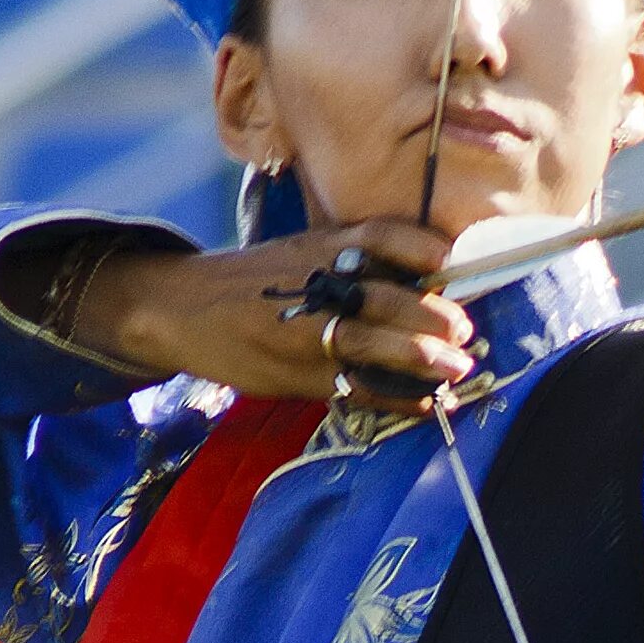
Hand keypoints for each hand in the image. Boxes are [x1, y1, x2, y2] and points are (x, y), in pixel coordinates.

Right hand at [69, 218, 477, 415]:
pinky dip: (395, 398)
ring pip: (367, 343)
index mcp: (321, 248)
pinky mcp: (297, 375)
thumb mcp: (301, 251)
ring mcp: (303, 333)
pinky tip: (427, 404)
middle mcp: (315, 286)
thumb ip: (355, 259)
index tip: (449, 261)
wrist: (180, 307)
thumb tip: (434, 277)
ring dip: (417, 358)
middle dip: (426, 314)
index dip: (416, 247)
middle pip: (378, 295)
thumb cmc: (258, 279)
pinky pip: (353, 388)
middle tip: (463, 329)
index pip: (377, 238)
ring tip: (456, 368)